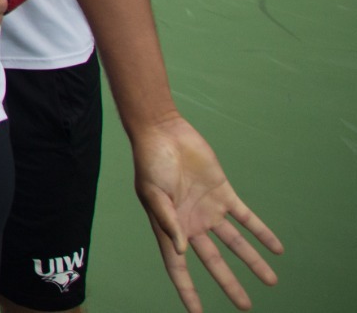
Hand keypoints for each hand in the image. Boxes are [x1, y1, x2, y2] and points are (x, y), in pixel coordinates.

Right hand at [128, 114, 281, 311]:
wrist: (163, 132)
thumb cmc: (150, 162)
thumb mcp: (152, 193)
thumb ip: (167, 221)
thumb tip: (183, 251)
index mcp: (169, 228)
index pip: (179, 266)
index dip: (188, 290)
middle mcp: (191, 224)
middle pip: (214, 261)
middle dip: (229, 284)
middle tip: (245, 306)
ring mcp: (208, 210)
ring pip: (235, 243)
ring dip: (252, 261)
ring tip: (271, 281)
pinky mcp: (223, 193)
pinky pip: (246, 218)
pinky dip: (261, 232)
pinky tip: (276, 247)